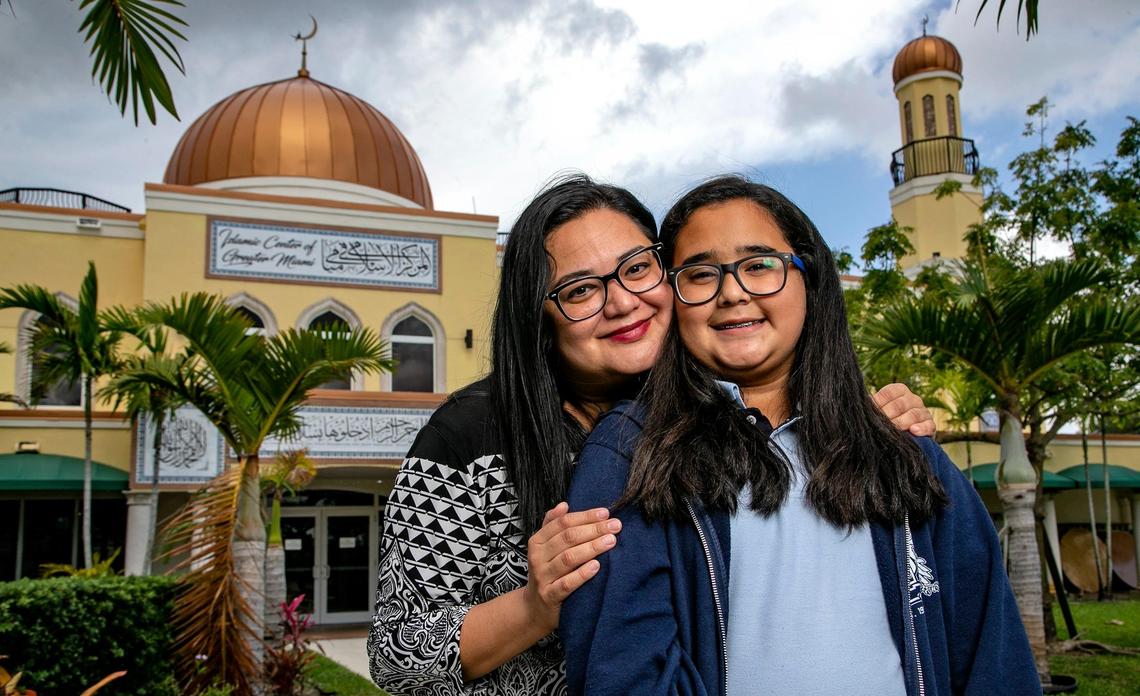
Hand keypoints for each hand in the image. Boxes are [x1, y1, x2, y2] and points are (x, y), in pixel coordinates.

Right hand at [523, 502, 620, 632]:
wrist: (534, 608)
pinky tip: (597, 566)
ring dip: (591, 548)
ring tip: (611, 541)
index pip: (562, 523)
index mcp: (537, 542)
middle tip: (615, 525)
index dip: (585, 516)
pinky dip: (582, 574)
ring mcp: (543, 577)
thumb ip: (552, 525)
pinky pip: (566, 584)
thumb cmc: (546, 572)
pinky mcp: (550, 596)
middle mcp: (537, 558)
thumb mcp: (544, 548)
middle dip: (593, 529)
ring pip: (568, 558)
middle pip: (567, 538)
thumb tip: (564, 505)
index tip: (605, 513)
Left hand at [874, 383, 935, 436]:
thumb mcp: (882, 409)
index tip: (870, 412)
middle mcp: (913, 399)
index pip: (889, 393)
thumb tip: (863, 403)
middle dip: (888, 415)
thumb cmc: (890, 418)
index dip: (878, 403)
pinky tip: (913, 431)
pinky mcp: (931, 425)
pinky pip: (928, 425)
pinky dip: (921, 428)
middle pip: (900, 404)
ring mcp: (923, 411)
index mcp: (900, 390)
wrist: (909, 432)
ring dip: (902, 422)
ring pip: (913, 415)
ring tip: (894, 429)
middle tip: (879, 424)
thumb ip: (874, 406)